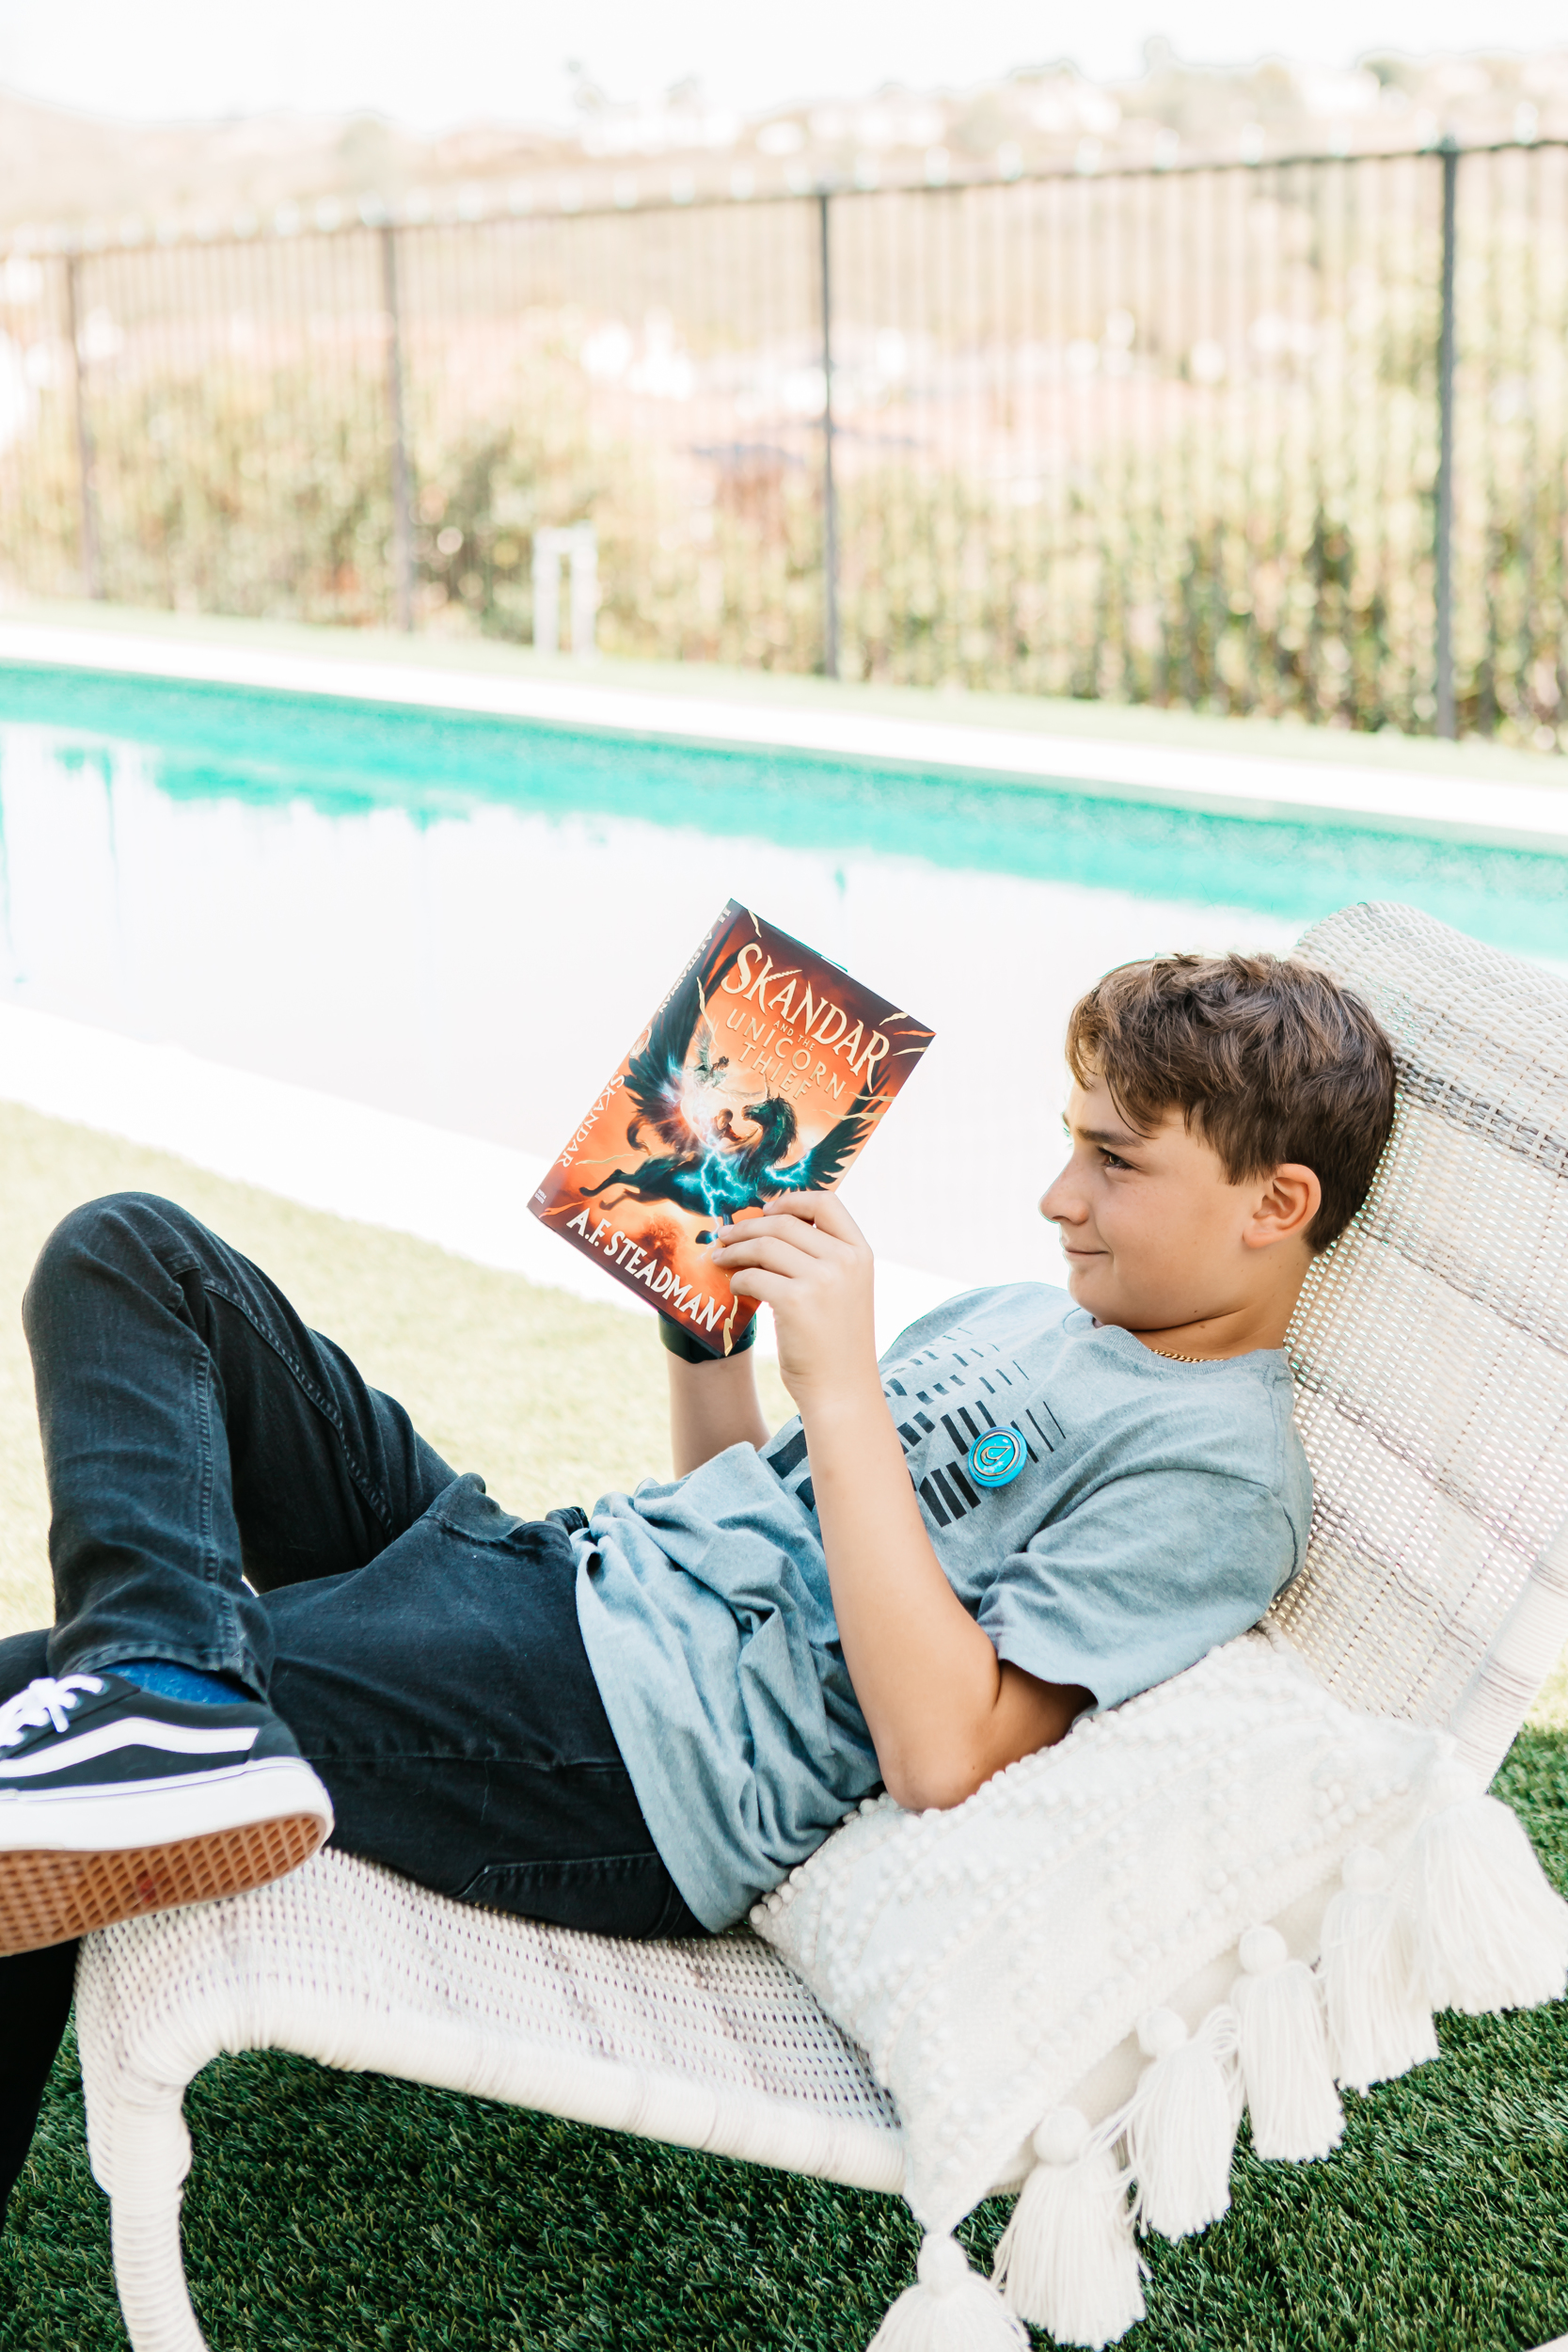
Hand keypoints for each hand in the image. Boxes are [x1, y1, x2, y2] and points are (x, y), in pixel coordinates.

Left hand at [709, 1193, 877, 1416]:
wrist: (843, 1391)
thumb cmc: (836, 1344)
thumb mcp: (845, 1291)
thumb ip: (822, 1259)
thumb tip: (769, 1227)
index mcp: (860, 1253)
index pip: (826, 1203)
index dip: (791, 1200)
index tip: (765, 1209)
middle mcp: (845, 1261)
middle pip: (784, 1223)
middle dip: (747, 1226)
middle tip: (724, 1234)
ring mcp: (822, 1280)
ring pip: (764, 1246)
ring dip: (734, 1250)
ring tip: (719, 1257)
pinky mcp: (795, 1301)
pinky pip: (753, 1277)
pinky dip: (737, 1279)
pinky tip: (733, 1287)